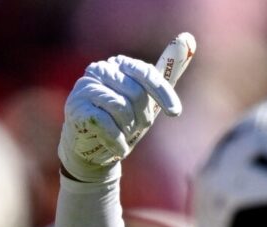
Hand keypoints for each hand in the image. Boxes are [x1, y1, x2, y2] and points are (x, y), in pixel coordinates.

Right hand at [58, 33, 193, 181]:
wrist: (91, 149)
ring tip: (124, 136)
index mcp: (119, 65)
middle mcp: (100, 70)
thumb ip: (164, 77)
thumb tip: (189, 38)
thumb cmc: (122, 122)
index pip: (145, 73)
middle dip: (142, 118)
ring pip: (121, 108)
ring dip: (129, 130)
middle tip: (137, 129)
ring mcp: (85, 87)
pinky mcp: (77, 108)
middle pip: (135, 93)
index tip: (175, 113)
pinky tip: (118, 148)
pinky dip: (118, 141)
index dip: (163, 93)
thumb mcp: (146, 102)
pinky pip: (107, 125)